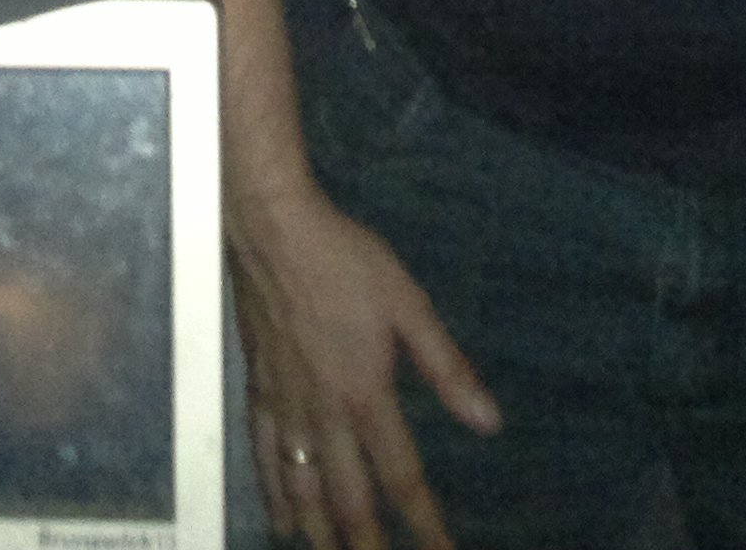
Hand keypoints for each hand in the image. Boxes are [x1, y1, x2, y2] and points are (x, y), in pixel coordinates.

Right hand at [229, 185, 496, 549]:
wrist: (272, 228)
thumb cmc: (344, 259)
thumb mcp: (408, 304)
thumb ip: (446, 368)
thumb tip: (488, 422)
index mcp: (365, 393)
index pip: (401, 477)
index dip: (425, 523)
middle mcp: (323, 412)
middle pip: (347, 498)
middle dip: (367, 544)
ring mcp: (285, 405)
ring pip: (301, 488)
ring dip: (319, 533)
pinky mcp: (258, 389)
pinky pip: (264, 455)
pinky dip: (274, 494)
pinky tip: (282, 518)